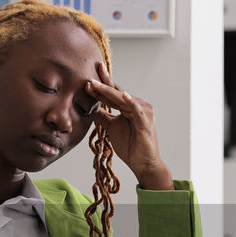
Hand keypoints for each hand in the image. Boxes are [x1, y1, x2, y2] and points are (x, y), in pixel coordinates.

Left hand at [84, 62, 172, 189]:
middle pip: (117, 92)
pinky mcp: (145, 121)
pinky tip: (122, 95)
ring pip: (123, 99)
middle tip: (91, 72)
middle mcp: (137, 105)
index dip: (102, 85)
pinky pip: (136, 109)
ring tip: (95, 84)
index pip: (113, 93)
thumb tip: (91, 108)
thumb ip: (103, 116)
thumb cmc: (130, 146)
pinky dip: (129, 101)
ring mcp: (143, 111)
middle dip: (103, 84)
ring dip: (109, 91)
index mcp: (129, 106)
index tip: (90, 75)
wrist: (143, 164)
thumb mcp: (111, 128)